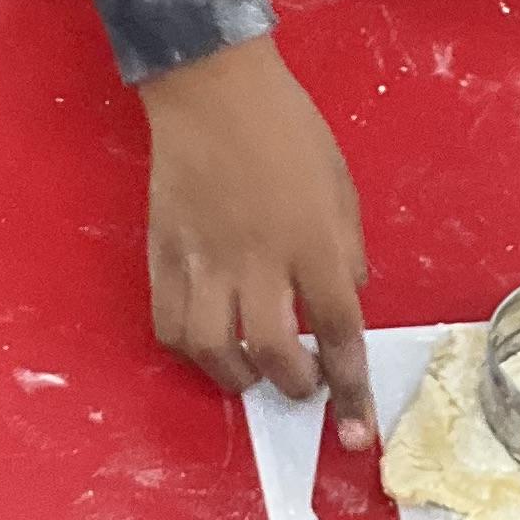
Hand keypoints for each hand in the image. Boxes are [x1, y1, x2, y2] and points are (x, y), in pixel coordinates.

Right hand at [141, 38, 373, 442]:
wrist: (213, 88)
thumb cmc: (288, 130)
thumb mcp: (342, 186)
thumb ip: (346, 251)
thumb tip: (346, 301)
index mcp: (314, 241)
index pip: (340, 333)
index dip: (350, 390)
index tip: (354, 431)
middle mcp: (260, 260)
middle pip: (276, 352)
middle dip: (294, 386)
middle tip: (303, 384)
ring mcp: (206, 259)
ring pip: (214, 350)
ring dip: (237, 377)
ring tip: (252, 373)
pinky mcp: (164, 253)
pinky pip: (169, 323)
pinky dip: (189, 349)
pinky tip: (208, 344)